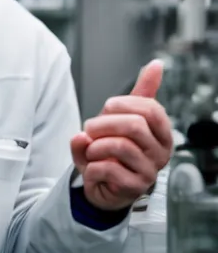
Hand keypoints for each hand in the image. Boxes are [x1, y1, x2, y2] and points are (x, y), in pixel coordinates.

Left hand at [70, 60, 172, 210]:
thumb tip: (156, 64)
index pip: (151, 109)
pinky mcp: (133, 188)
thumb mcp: (121, 118)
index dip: (124, 104)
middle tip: (90, 128)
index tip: (107, 107)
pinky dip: (91, 165)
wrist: (101, 182)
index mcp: (161, 133)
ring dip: (95, 145)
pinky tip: (91, 167)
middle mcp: (161, 153)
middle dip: (104, 123)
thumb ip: (138, 94)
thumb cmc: (112, 148)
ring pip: (120, 146)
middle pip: (135, 126)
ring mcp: (149, 172)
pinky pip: (108, 169)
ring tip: (90, 149)